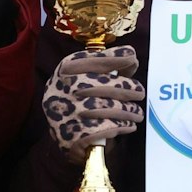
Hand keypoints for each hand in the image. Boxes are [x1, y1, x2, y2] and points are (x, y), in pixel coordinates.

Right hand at [42, 47, 144, 164]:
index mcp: (68, 69)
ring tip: (137, 113)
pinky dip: (124, 126)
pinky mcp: (79, 133)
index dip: (118, 58)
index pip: (98, 60)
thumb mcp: (78, 75)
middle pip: (110, 86)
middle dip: (131, 90)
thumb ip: (102, 66)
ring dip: (130, 111)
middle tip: (140, 93)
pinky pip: (111, 127)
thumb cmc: (72, 95)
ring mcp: (73, 111)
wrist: (51, 129)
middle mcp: (69, 88)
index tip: (132, 60)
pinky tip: (129, 125)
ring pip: (113, 108)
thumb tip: (131, 62)